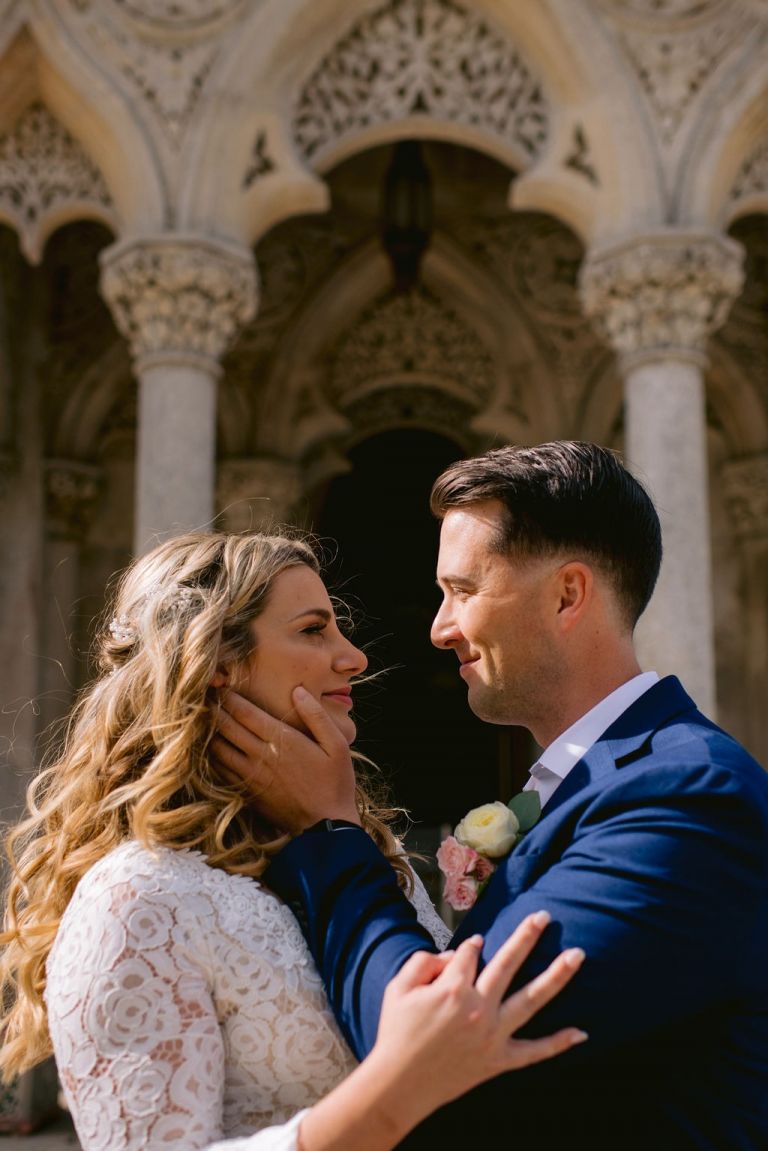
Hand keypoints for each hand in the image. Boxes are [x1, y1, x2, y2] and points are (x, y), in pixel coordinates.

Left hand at [210, 686, 359, 832]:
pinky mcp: (247, 792)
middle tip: (204, 696)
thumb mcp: (337, 745)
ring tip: (203, 719)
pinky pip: (221, 771)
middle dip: (213, 709)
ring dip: (209, 732)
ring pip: (218, 749)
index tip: (220, 684)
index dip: (228, 697)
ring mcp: (251, 776)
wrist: (326, 828)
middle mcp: (261, 756)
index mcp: (282, 740)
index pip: (245, 712)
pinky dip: (212, 757)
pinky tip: (210, 749)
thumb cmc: (335, 783)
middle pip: (226, 727)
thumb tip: (298, 691)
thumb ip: (316, 716)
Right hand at [370, 911, 585, 1124]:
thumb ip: (424, 961)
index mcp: (453, 987)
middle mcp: (478, 1008)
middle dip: (527, 936)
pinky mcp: (498, 1060)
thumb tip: (454, 954)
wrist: (398, 1085)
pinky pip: (534, 1052)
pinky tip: (580, 1033)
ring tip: (578, 955)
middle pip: (508, 962)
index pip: (469, 953)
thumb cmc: (396, 1033)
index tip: (472, 948)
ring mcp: (492, 1035)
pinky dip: (557, 1044)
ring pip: (531, 999)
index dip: (469, 948)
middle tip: (545, 915)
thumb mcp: (399, 987)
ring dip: (556, 975)